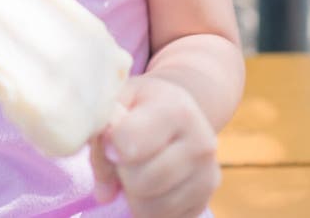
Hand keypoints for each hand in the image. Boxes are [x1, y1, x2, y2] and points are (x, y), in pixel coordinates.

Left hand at [90, 75, 219, 217]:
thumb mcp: (118, 102)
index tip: (112, 137)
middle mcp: (201, 143)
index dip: (110, 146)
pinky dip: (148, 209)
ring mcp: (208, 176)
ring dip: (133, 195)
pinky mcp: (204, 202)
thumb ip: (102, 136)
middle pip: (140, 182)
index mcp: (177, 110)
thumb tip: (104, 194)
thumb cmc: (141, 105)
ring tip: (138, 169)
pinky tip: (152, 184)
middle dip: (122, 173)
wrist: (178, 112)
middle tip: (125, 156)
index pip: (128, 144)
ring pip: (151, 209)